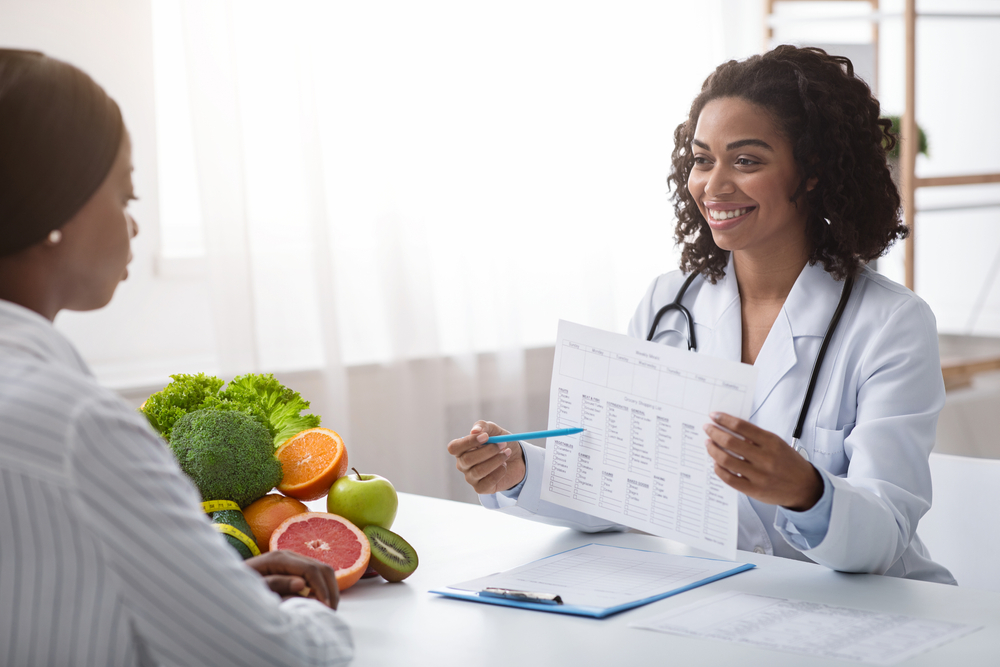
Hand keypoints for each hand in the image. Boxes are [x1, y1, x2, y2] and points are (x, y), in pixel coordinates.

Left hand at [246, 550, 339, 608]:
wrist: (228, 585)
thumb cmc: (238, 590)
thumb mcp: (254, 590)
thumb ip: (276, 585)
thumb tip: (302, 583)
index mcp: (280, 558)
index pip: (311, 570)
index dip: (322, 589)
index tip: (325, 609)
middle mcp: (290, 555)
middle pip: (322, 568)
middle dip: (330, 590)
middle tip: (329, 613)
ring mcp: (294, 560)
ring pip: (323, 571)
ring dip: (329, 591)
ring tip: (325, 610)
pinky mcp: (295, 568)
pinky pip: (316, 576)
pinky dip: (322, 590)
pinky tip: (318, 604)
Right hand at [447, 421, 525, 493]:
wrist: (517, 459)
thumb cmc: (500, 443)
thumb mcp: (494, 430)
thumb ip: (483, 426)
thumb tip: (474, 431)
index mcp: (462, 449)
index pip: (454, 447)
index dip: (468, 442)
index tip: (486, 436)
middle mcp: (463, 464)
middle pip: (467, 460)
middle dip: (488, 451)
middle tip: (503, 444)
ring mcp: (471, 477)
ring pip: (479, 471)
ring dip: (496, 460)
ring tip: (507, 453)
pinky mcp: (481, 488)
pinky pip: (488, 482)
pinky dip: (499, 472)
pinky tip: (504, 466)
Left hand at [703, 412, 823, 510]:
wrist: (805, 488)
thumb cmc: (789, 463)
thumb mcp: (778, 444)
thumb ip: (756, 438)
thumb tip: (730, 429)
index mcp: (771, 442)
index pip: (742, 427)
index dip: (724, 419)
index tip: (714, 416)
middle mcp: (765, 458)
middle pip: (730, 442)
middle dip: (714, 432)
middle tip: (707, 428)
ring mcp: (759, 475)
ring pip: (726, 460)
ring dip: (713, 449)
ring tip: (708, 443)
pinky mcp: (753, 490)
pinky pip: (729, 478)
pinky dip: (718, 469)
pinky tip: (716, 462)